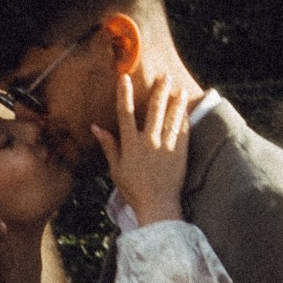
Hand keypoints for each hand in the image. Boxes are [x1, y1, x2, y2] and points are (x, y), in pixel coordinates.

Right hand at [95, 68, 191, 226]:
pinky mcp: (180, 154)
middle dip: (159, 90)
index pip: (125, 113)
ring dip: (176, 102)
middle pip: (154, 110)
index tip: (124, 78)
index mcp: (131, 145)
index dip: (124, 94)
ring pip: (172, 118)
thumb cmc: (134, 190)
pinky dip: (185, 120)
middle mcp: (149, 142)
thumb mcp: (116, 169)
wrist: (157, 206)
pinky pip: (183, 132)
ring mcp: (166, 147)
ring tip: (181, 89)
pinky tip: (187, 110)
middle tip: (165, 76)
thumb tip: (95, 128)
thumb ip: (109, 146)